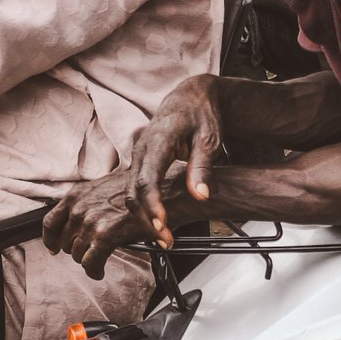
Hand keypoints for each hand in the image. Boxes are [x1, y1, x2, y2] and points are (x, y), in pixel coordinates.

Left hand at [43, 170, 148, 279]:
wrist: (161, 190)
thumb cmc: (140, 188)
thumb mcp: (105, 188)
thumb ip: (89, 203)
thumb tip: (83, 218)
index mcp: (77, 195)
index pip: (50, 222)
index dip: (51, 239)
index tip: (54, 248)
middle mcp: (79, 208)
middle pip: (66, 241)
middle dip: (77, 249)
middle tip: (90, 251)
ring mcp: (90, 222)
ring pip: (78, 254)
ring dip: (88, 260)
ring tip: (99, 260)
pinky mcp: (104, 237)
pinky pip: (91, 264)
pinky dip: (94, 271)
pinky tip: (100, 272)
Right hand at [126, 74, 223, 246]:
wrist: (190, 97)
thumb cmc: (201, 115)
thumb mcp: (209, 138)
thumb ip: (202, 166)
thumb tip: (200, 196)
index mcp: (159, 140)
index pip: (147, 178)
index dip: (152, 205)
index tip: (162, 225)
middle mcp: (142, 149)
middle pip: (133, 191)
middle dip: (147, 220)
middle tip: (166, 242)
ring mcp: (138, 156)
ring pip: (130, 193)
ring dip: (144, 218)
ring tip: (164, 239)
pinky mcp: (140, 163)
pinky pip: (135, 190)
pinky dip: (143, 209)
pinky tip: (158, 224)